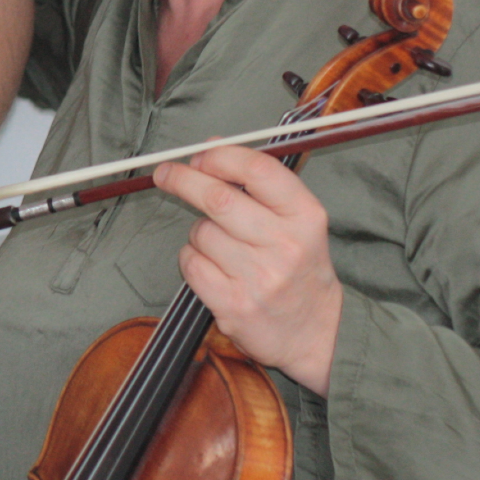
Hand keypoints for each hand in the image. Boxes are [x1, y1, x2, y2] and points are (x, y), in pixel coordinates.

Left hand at [154, 145, 343, 395]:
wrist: (314, 333)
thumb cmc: (299, 268)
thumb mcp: (298, 222)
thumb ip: (259, 184)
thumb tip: (210, 146)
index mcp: (306, 217)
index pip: (259, 170)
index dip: (220, 157)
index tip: (198, 155)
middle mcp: (285, 245)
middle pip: (218, 198)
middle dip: (183, 180)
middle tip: (165, 173)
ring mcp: (259, 277)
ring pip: (200, 232)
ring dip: (198, 233)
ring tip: (222, 247)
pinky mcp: (233, 304)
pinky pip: (191, 263)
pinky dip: (192, 259)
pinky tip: (214, 268)